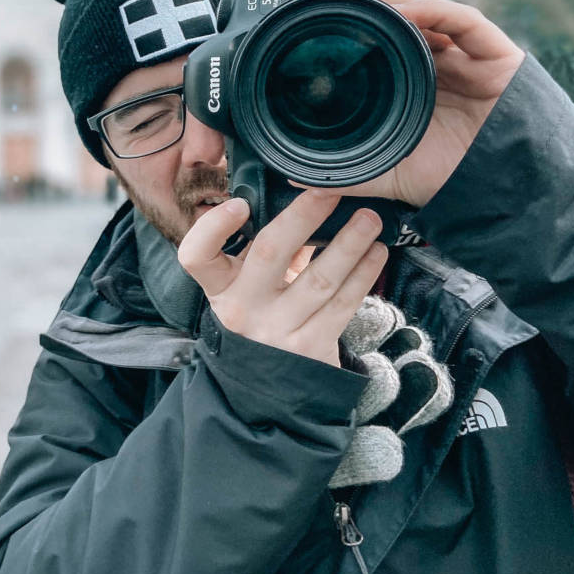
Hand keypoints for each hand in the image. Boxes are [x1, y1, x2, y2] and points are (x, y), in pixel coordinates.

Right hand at [178, 190, 388, 366]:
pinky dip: (364, 274)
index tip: (240, 204)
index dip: (214, 227)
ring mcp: (278, 330)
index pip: (197, 256)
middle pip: (270, 253)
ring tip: (370, 219)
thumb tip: (299, 198)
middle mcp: (244, 309)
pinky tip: (376, 253)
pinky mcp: (312, 346)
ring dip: (349, 244)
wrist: (270, 383)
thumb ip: (265, 249)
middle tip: (331, 190)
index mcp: (221, 287)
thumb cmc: (262, 314)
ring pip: (320, 279)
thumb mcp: (249, 285)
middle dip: (304, 216)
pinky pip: (343, 303)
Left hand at [292, 0, 525, 206]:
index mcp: (409, 79)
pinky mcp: (496, 53)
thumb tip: (294, 176)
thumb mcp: (387, 173)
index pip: (372, 36)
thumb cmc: (449, 180)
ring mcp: (465, 53)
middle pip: (390, 15)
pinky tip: (402, 9)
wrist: (504, 196)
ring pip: (421, 9)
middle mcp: (435, 59)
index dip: (339, 17)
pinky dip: (433, 11)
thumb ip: (344, 173)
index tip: (297, 6)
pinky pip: (463, 20)